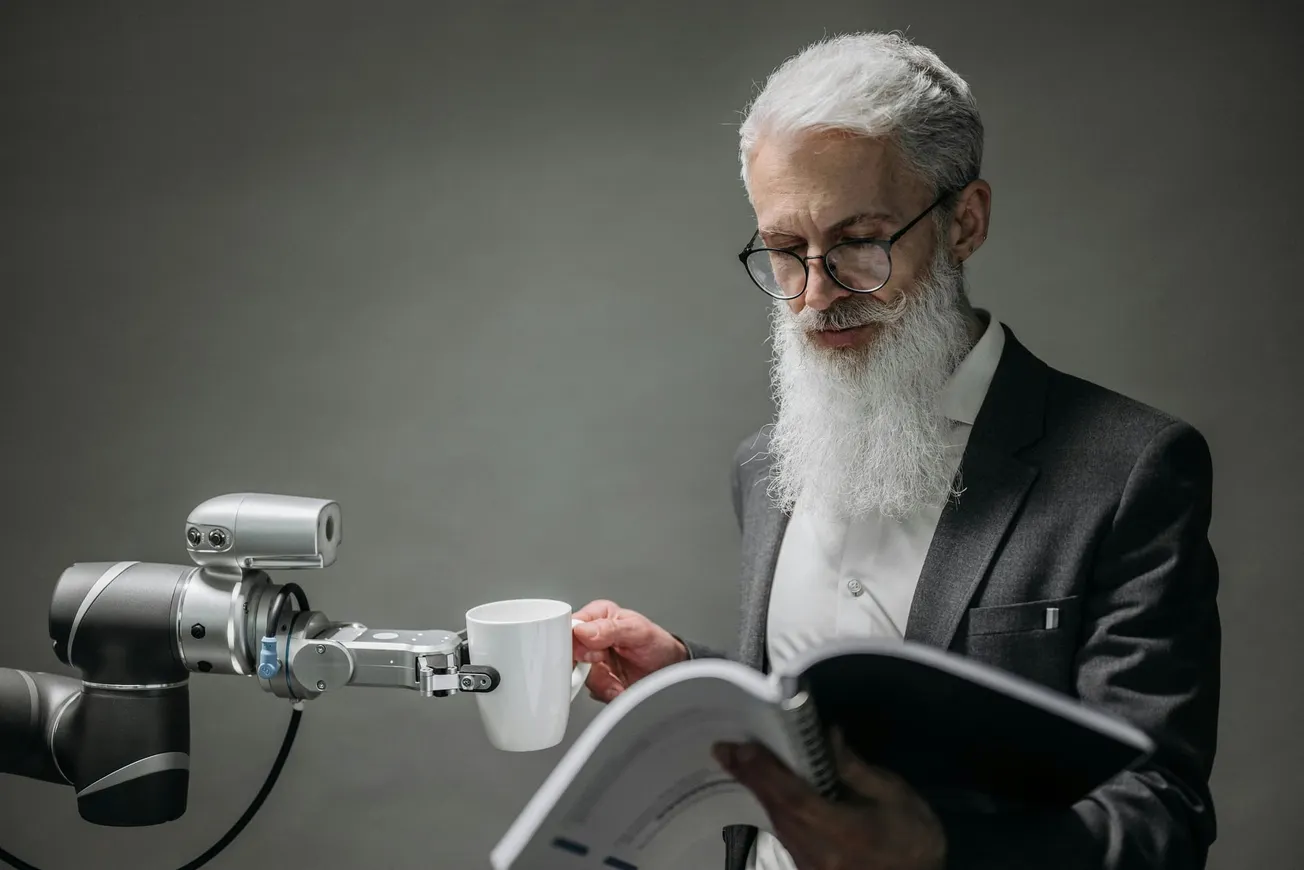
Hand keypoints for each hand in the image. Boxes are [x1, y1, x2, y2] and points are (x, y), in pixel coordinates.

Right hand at [570, 599, 687, 701]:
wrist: (669, 669)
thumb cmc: (658, 644)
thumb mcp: (638, 632)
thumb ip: (610, 630)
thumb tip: (583, 631)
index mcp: (597, 616)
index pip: (570, 627)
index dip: (575, 644)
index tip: (592, 655)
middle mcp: (591, 636)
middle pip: (572, 655)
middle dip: (591, 667)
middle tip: (607, 665)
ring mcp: (592, 659)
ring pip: (580, 676)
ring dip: (602, 683)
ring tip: (619, 681)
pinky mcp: (597, 679)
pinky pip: (592, 690)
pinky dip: (607, 692)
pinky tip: (619, 687)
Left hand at [713, 729, 945, 869]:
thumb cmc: (915, 840)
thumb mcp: (894, 796)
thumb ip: (855, 768)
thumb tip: (826, 737)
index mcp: (843, 832)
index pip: (792, 798)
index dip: (762, 771)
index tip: (737, 749)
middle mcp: (820, 854)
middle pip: (778, 811)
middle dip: (751, 778)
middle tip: (726, 750)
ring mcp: (813, 867)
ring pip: (778, 825)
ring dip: (761, 793)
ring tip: (742, 763)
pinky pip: (786, 836)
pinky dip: (776, 811)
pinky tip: (770, 792)